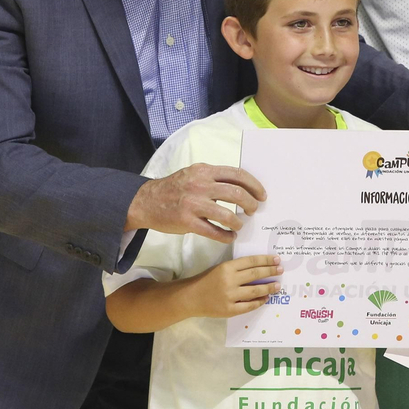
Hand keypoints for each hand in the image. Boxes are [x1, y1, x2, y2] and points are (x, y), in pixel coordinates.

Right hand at [126, 163, 267, 242]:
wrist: (146, 201)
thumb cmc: (174, 188)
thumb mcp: (193, 174)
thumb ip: (213, 178)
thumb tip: (240, 186)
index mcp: (204, 171)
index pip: (237, 174)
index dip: (254, 185)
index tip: (262, 194)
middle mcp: (200, 185)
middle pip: (236, 193)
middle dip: (250, 203)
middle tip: (253, 210)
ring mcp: (193, 204)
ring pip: (227, 214)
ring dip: (238, 222)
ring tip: (240, 225)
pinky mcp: (187, 222)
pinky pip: (213, 231)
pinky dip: (225, 236)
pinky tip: (229, 237)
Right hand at [186, 255, 282, 318]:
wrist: (191, 298)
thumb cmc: (207, 280)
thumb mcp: (220, 268)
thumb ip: (237, 268)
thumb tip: (260, 268)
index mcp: (227, 267)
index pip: (251, 261)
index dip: (265, 260)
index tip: (276, 259)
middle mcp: (229, 280)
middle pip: (255, 274)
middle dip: (270, 271)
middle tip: (281, 270)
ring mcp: (230, 296)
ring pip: (255, 290)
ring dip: (269, 288)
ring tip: (277, 286)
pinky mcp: (230, 309)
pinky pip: (249, 305)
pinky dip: (259, 301)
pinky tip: (265, 298)